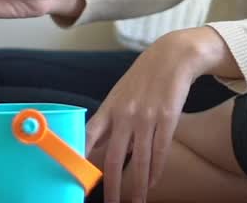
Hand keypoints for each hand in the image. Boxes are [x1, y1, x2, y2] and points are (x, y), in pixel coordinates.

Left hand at [86, 28, 218, 202]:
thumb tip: (94, 149)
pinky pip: (161, 151)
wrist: (171, 57)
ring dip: (138, 185)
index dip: (80, 158)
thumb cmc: (141, 81)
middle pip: (115, 158)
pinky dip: (157, 170)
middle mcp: (124, 114)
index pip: (88, 136)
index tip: (75, 178)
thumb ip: (109, 123)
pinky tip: (154, 183)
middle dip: (112, 186)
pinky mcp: (167, 117)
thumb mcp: (119, 97)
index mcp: (108, 108)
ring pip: (141, 160)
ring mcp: (146, 116)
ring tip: (137, 201)